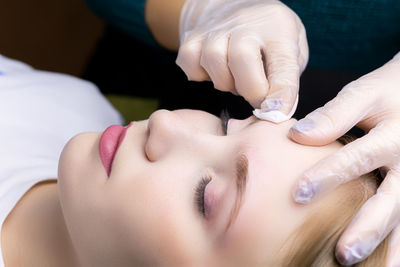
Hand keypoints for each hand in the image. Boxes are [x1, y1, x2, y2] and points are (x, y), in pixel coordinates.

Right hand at [176, 0, 307, 110]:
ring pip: (214, 62)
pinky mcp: (193, 37)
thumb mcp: (291, 50)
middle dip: (250, 89)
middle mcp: (246, 24)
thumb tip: (276, 111)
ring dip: (225, 83)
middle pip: (241, 58)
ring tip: (235, 79)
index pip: (282, 64)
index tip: (277, 114)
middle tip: (257, 98)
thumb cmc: (268, 36)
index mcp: (278, 30)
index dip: (281, 94)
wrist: (232, 6)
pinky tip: (214, 72)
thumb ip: (286, 80)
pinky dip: (200, 76)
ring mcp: (216, 29)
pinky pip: (191, 65)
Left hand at [289, 52, 399, 265]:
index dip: (328, 175)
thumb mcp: (363, 94)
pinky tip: (386, 263)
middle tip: (344, 254)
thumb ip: (333, 116)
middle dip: (367, 227)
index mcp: (391, 136)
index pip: (356, 158)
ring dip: (387, 244)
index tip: (299, 194)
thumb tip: (297, 136)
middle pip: (390, 199)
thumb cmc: (386, 93)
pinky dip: (396, 241)